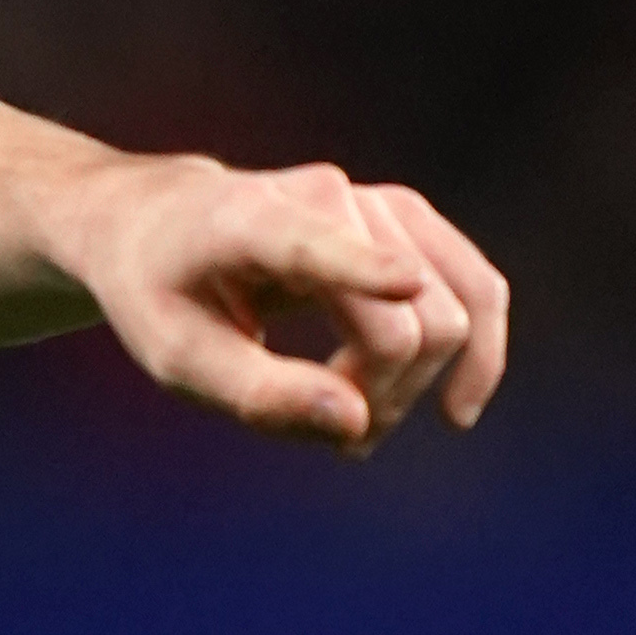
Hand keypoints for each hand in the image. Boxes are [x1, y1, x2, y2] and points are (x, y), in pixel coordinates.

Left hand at [66, 155, 507, 452]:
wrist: (157, 224)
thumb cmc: (160, 295)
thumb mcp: (177, 358)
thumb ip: (260, 394)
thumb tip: (357, 421)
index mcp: (247, 222)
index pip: (311, 244)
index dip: (362, 266)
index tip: (404, 283)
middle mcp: (325, 195)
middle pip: (406, 320)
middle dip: (380, 395)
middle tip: (329, 439)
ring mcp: (377, 201)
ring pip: (451, 311)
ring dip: (416, 386)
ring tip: (359, 429)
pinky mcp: (408, 218)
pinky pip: (478, 287)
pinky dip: (474, 353)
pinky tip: (456, 410)